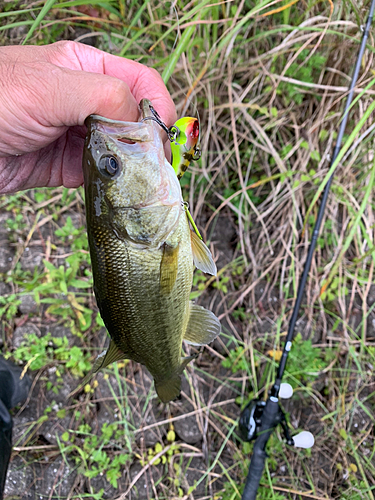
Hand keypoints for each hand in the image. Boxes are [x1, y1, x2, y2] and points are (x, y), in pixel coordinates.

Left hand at [0, 41, 175, 192]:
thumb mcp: (49, 86)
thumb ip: (102, 95)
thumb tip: (142, 120)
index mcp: (85, 68)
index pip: (138, 81)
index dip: (158, 104)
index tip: (163, 134)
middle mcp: (85, 101)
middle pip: (135, 118)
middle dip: (150, 139)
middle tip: (157, 163)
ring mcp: (78, 135)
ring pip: (122, 149)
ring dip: (134, 164)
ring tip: (140, 177)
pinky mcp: (69, 165)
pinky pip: (103, 173)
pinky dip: (113, 182)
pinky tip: (115, 185)